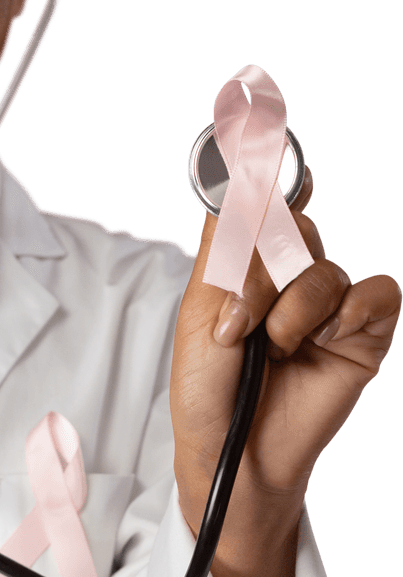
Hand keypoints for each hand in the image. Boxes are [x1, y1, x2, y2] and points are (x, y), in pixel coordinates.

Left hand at [171, 166, 401, 564]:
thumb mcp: (201, 315)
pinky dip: (349, 312)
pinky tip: (324, 340)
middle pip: (288, 230)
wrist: (232, 456)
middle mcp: (286, 274)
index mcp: (242, 263)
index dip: (263, 167)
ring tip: (270, 352)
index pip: (257, 203)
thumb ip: (227, 251)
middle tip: (236, 327)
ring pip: (324, 268)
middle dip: (259, 276)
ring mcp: (327, 303)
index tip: (262, 120)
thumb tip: (244, 184)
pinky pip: (376, 294)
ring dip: (291, 312)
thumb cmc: (209, 393)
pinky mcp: (363, 332)